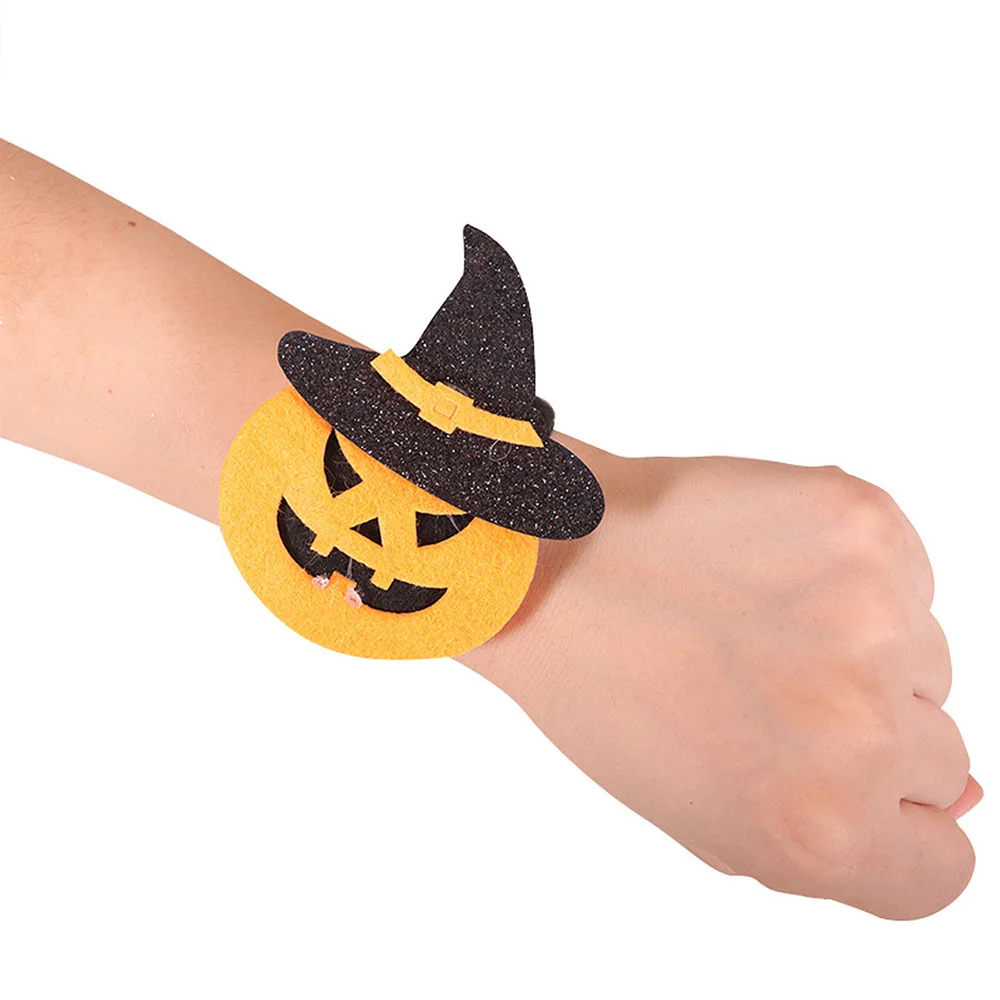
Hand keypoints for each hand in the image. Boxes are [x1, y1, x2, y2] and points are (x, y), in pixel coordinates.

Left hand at [463, 445, 981, 919]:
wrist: (555, 564)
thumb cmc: (607, 690)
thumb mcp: (707, 813)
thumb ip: (842, 833)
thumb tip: (959, 797)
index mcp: (821, 830)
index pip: (942, 866)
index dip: (890, 824)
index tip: (836, 780)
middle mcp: (863, 732)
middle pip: (943, 757)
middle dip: (868, 732)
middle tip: (764, 686)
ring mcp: (873, 618)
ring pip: (926, 659)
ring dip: (861, 647)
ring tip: (754, 619)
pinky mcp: (867, 525)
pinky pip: (907, 575)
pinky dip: (855, 574)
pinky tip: (768, 567)